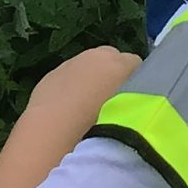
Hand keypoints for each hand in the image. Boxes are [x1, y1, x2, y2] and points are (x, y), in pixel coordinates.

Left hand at [24, 45, 142, 128]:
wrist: (51, 132)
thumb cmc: (96, 125)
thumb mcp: (128, 115)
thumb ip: (136, 102)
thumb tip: (136, 102)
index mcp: (119, 63)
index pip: (136, 64)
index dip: (136, 82)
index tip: (134, 101)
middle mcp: (95, 56)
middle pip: (112, 59)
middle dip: (113, 75)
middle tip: (112, 103)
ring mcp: (70, 63)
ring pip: (88, 67)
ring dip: (91, 81)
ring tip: (89, 110)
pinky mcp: (51, 75)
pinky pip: (67, 77)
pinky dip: (71, 88)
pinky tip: (68, 112)